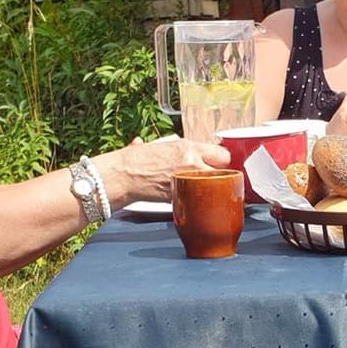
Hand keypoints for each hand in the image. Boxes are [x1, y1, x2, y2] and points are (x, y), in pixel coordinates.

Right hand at [109, 137, 231, 202]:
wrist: (122, 174)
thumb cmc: (136, 160)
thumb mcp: (159, 146)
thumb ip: (173, 148)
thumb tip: (169, 146)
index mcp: (188, 147)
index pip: (222, 153)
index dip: (221, 161)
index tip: (219, 165)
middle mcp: (192, 162)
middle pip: (223, 170)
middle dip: (221, 175)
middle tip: (215, 180)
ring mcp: (188, 180)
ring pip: (214, 187)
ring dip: (212, 189)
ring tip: (205, 191)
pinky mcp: (181, 196)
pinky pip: (197, 199)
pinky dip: (197, 201)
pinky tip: (193, 200)